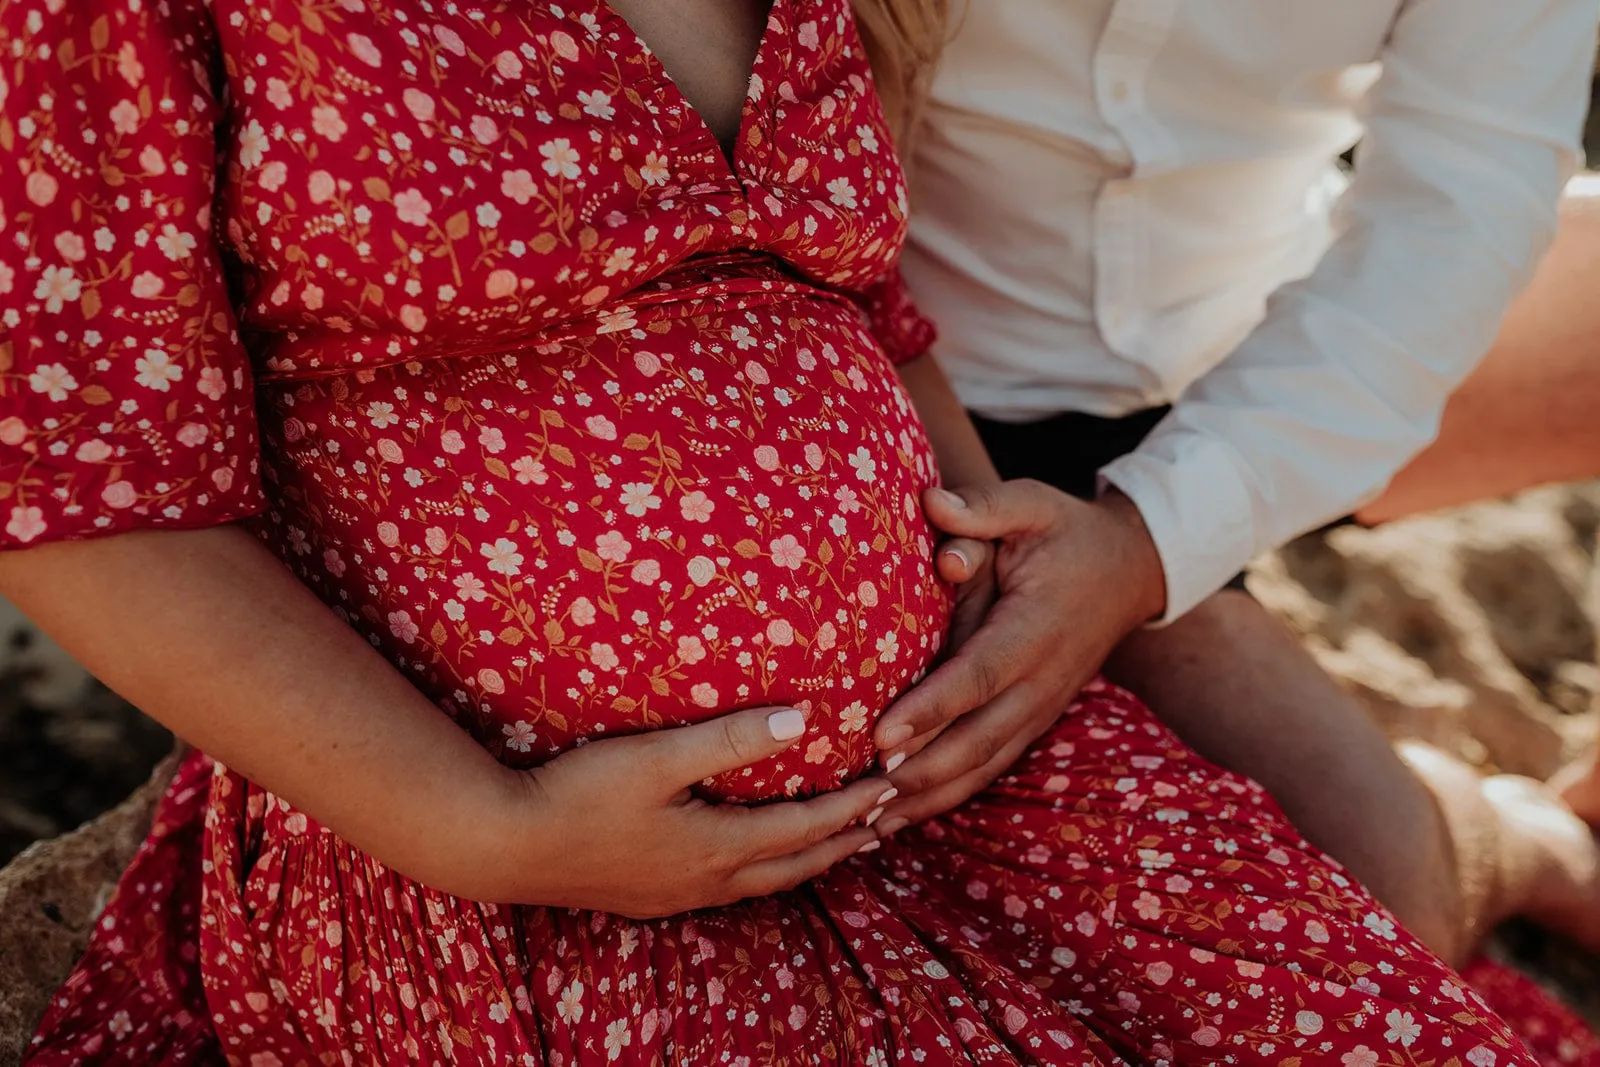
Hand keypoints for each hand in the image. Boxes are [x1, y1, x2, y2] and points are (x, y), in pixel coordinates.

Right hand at [502, 706, 892, 917]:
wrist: (505, 845)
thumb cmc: (577, 793)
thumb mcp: (656, 757)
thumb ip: (728, 739)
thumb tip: (801, 721)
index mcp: (716, 846)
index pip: (804, 827)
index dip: (851, 806)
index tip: (891, 783)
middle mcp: (707, 879)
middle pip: (795, 864)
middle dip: (843, 840)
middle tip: (884, 820)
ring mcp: (677, 893)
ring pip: (764, 881)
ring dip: (806, 858)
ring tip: (835, 841)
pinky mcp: (650, 895)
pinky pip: (730, 886)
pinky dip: (764, 868)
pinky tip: (752, 856)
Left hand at [872, 481, 1165, 832]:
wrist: (1130, 571)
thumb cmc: (1066, 533)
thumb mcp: (1033, 504)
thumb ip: (984, 507)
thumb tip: (933, 505)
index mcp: (1035, 628)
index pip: (979, 675)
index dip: (932, 708)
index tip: (882, 735)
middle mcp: (1041, 680)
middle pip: (978, 739)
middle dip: (920, 771)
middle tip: (861, 792)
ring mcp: (1040, 708)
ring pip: (983, 765)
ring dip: (927, 797)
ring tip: (867, 822)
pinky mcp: (1032, 721)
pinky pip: (989, 767)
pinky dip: (946, 796)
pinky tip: (898, 817)